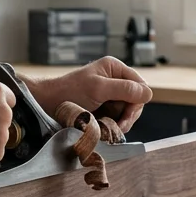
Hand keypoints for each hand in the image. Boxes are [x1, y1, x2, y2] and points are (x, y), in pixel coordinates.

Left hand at [27, 57, 151, 132]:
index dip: (136, 102)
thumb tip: (148, 93)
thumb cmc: (69, 92)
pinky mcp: (104, 109)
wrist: (47, 104)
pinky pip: (117, 119)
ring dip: (120, 123)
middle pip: (136, 101)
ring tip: (107, 128)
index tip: (126, 116)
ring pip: (127, 112)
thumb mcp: (98, 88)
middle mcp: (114, 80)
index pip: (140, 86)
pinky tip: (103, 128)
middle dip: (128, 115)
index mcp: (114, 68)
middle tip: (117, 127)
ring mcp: (109, 95)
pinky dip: (113, 125)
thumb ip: (124, 89)